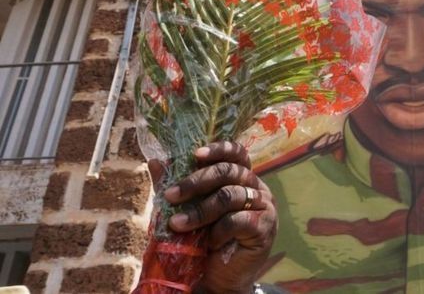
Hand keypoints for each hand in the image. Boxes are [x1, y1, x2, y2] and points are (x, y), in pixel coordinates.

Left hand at [148, 141, 276, 293]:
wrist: (219, 278)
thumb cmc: (205, 240)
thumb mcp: (187, 210)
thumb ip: (175, 186)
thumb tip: (155, 161)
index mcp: (242, 178)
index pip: (237, 153)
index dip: (219, 149)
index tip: (195, 154)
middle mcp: (257, 187)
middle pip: (230, 172)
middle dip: (196, 181)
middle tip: (171, 195)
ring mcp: (265, 206)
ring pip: (230, 196)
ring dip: (199, 211)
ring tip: (176, 224)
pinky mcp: (264, 226)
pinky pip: (238, 220)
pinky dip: (218, 230)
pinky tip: (208, 242)